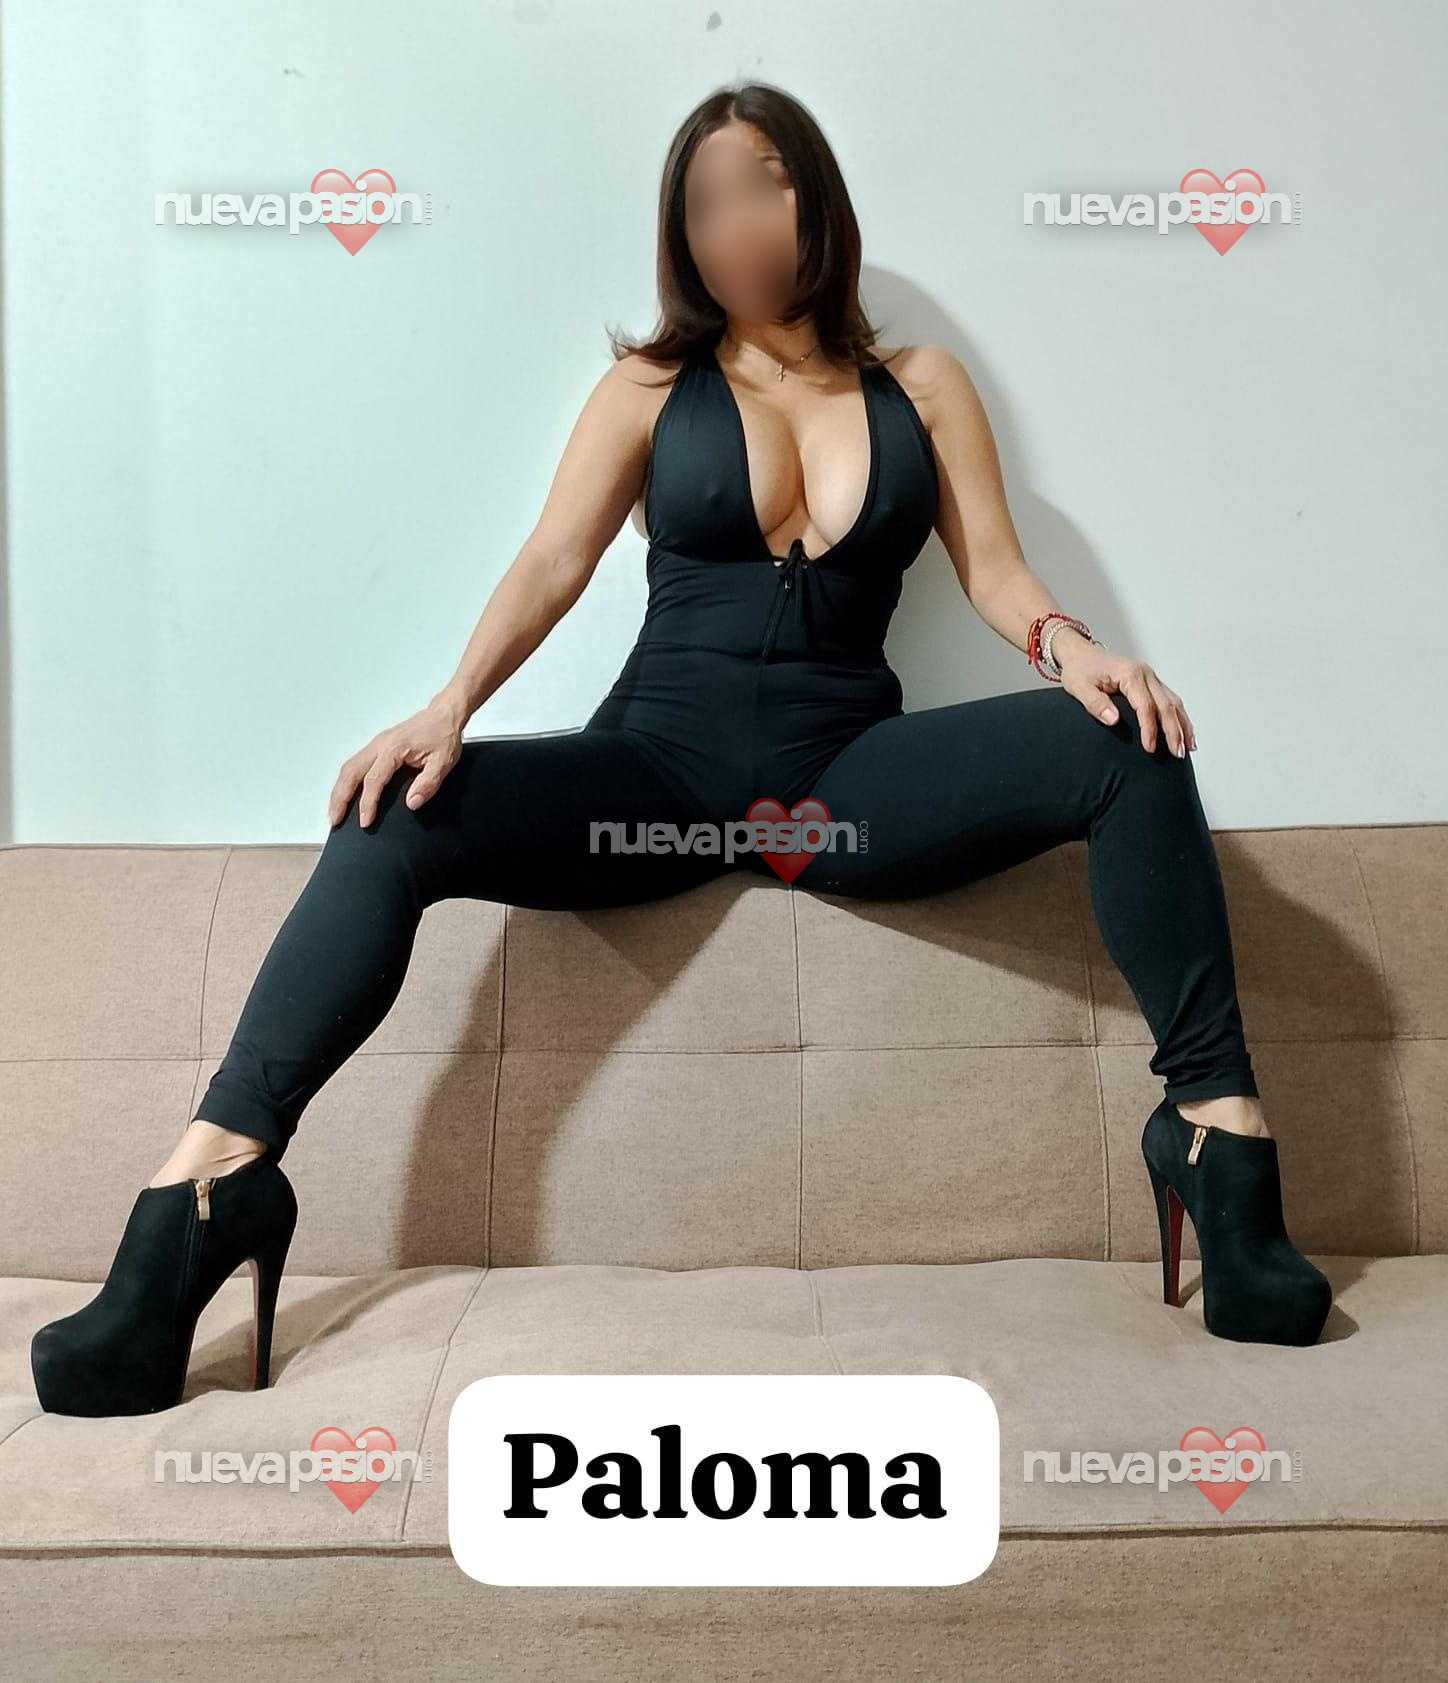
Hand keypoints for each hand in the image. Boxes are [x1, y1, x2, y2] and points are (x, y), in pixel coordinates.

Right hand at [327, 697, 464, 827]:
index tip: (365, 821)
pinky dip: (346, 781)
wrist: (443, 715)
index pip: (374, 779)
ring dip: (339, 790)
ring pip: (348, 767)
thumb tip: (412, 803)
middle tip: (335, 820)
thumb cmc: (443, 735)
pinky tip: (345, 794)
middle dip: (340, 798)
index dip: (367, 802)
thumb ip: (428, 784)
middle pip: (350, 772)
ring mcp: (376, 744)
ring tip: (335, 811)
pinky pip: (355, 764)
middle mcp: (380, 745)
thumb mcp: (443, 762)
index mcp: (395, 748)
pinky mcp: (377, 747)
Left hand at [1055, 634, 1195, 756]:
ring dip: (1182, 725)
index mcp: (1130, 674)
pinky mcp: (1152, 682)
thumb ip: (1095, 703)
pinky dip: (1179, 716)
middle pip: (1166, 705)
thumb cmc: (1080, 669)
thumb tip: (1114, 719)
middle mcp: (1146, 673)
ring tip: (1188, 747)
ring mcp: (1151, 677)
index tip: (1149, 748)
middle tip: (1177, 754)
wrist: (1081, 653)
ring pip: (1174, 702)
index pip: (1146, 706)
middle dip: (1174, 731)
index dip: (1149, 729)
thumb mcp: (1078, 687)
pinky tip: (1184, 732)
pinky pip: (1170, 700)